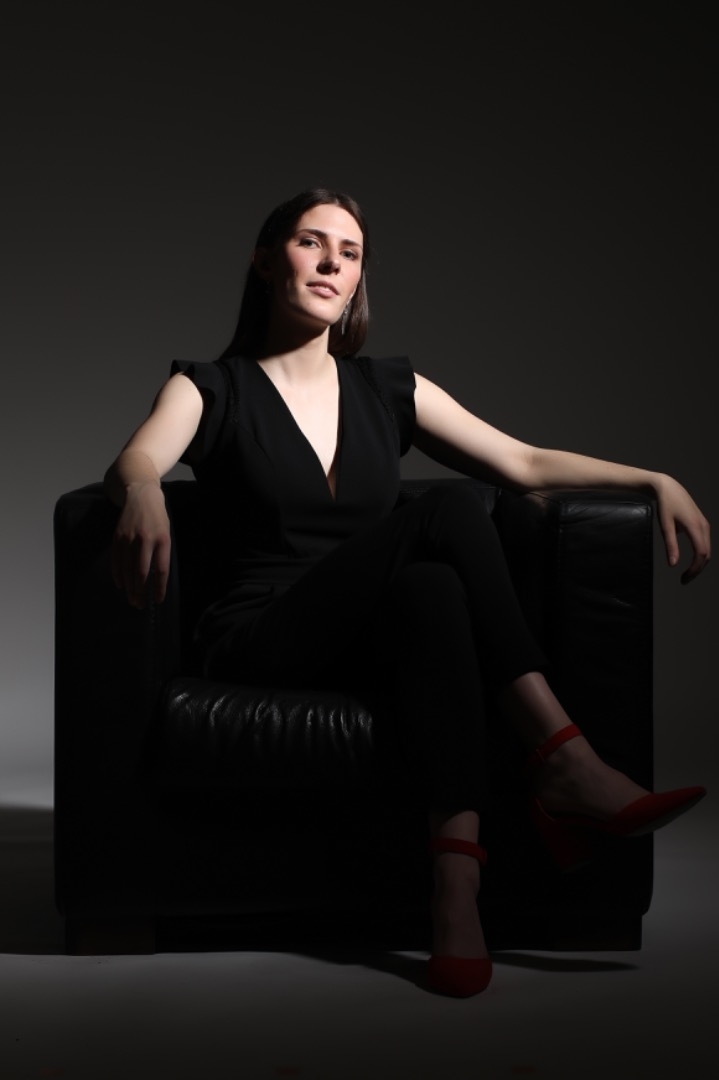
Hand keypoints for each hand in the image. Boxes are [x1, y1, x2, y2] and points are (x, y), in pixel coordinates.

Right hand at [111, 481, 170, 606]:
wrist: (142, 496)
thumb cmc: (158, 519)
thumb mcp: (166, 533)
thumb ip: (161, 554)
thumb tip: (155, 579)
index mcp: (162, 540)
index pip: (161, 570)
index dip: (159, 587)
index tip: (158, 600)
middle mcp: (146, 539)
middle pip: (142, 572)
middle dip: (141, 591)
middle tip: (140, 605)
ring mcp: (130, 538)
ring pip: (127, 568)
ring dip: (129, 587)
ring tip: (132, 599)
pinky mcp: (118, 536)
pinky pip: (116, 560)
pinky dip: (118, 574)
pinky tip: (121, 584)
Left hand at [654, 474, 710, 583]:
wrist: (668, 487)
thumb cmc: (665, 505)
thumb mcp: (665, 526)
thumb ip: (670, 546)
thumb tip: (672, 565)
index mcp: (695, 527)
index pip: (701, 554)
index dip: (694, 569)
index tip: (684, 579)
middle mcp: (704, 526)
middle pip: (707, 554)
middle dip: (697, 569)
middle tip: (684, 580)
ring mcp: (704, 524)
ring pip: (707, 549)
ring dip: (699, 563)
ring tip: (687, 574)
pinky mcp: (701, 523)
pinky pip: (704, 543)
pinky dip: (700, 555)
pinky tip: (691, 561)